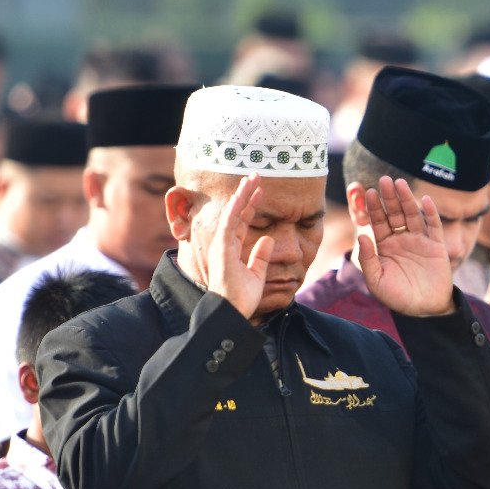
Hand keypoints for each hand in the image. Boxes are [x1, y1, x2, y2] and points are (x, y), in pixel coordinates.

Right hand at [207, 174, 273, 319]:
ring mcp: (221, 245)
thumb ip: (260, 256)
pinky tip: (242, 196)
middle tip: (256, 176)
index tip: (260, 190)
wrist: (232, 312)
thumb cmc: (241, 298)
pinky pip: (228, 224)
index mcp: (231, 248)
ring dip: (242, 196)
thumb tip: (268, 239)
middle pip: (236, 213)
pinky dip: (235, 209)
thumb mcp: (256, 274)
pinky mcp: (222, 249)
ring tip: (251, 179)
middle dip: (246, 194)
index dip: (251, 205)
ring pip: (232, 214)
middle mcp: (224, 244)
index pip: (242, 221)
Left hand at [348, 175, 454, 316]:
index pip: (378, 221)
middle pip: (394, 213)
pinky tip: (425, 200)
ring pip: (412, 215)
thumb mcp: (376, 280)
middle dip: (389, 197)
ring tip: (400, 184)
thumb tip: (361, 234)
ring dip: (406, 199)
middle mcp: (401, 240)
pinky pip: (434, 226)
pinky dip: (430, 213)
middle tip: (384, 180)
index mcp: (385, 246)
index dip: (374, 207)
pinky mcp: (437, 246)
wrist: (424, 310)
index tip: (369, 192)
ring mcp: (420, 241)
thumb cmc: (397, 297)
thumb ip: (367, 258)